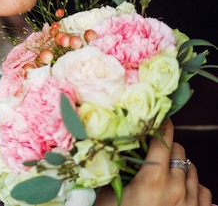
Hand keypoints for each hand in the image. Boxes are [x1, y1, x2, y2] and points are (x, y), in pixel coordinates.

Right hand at [96, 118, 212, 205]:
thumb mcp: (109, 195)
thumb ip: (115, 171)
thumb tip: (112, 149)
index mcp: (153, 178)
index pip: (163, 139)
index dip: (161, 123)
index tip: (157, 116)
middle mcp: (176, 187)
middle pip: (179, 151)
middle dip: (166, 146)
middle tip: (152, 150)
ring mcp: (190, 203)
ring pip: (192, 170)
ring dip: (180, 166)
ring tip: (165, 171)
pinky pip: (205, 191)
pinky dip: (194, 185)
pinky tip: (181, 189)